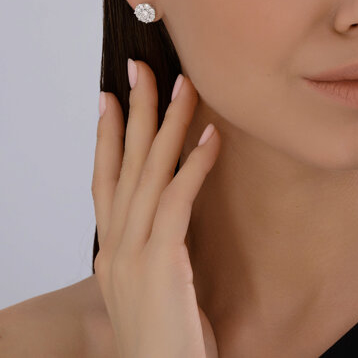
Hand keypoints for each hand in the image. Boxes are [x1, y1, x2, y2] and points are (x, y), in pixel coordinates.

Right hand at [91, 60, 220, 357]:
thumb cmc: (164, 337)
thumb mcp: (151, 283)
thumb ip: (153, 245)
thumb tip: (168, 209)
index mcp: (110, 248)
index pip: (104, 178)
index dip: (106, 136)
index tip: (109, 98)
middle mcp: (113, 244)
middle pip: (125, 163)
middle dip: (134, 111)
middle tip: (141, 69)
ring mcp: (132, 253)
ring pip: (150, 172)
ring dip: (168, 124)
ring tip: (184, 86)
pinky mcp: (160, 263)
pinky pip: (177, 200)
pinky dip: (194, 165)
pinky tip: (211, 136)